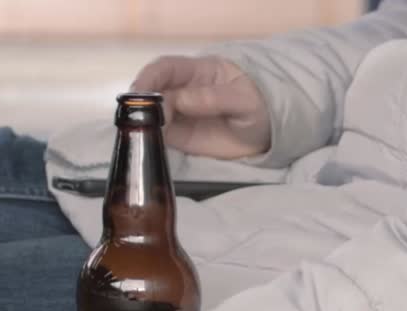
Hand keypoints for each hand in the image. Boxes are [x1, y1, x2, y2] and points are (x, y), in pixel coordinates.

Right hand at [131, 55, 271, 158]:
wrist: (267, 135)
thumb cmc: (258, 107)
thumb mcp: (244, 100)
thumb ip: (215, 98)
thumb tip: (180, 100)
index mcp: (197, 71)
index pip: (165, 68)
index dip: (149, 78)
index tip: (139, 92)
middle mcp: (180, 90)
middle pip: (151, 93)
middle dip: (142, 104)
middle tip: (143, 120)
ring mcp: (177, 114)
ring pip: (148, 115)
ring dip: (141, 124)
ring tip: (144, 135)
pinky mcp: (178, 137)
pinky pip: (157, 136)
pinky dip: (148, 140)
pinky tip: (148, 145)